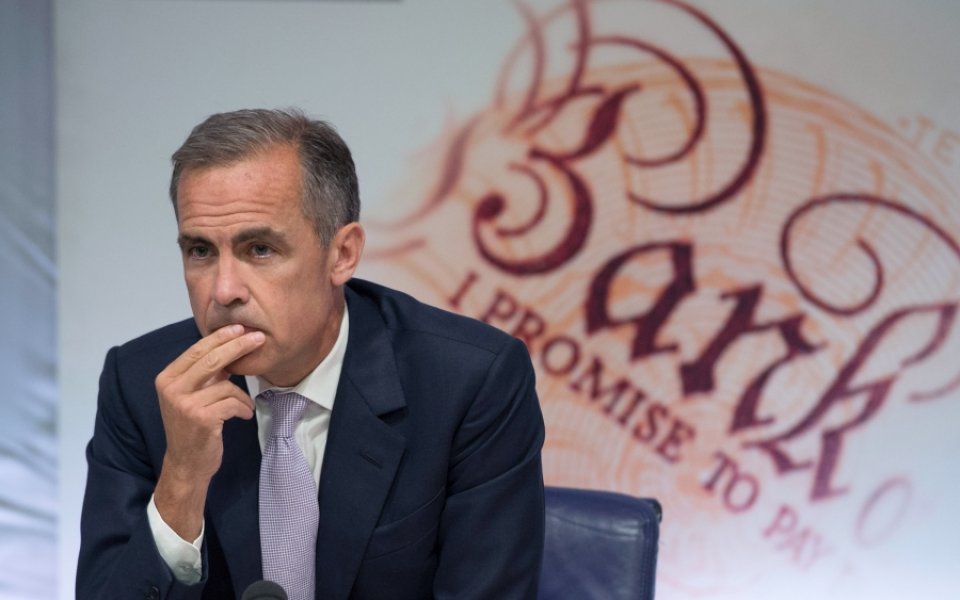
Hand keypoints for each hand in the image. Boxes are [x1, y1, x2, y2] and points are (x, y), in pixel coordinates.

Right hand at [153, 324, 264, 538]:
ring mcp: (185, 404)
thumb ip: (205, 373)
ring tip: (243, 407)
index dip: (220, 337)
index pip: (197, 350)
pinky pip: (233, 402)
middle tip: (259, 338)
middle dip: (238, 346)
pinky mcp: (201, 418)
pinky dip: (243, 408)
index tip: (240, 328)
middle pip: (211, 359)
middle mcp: (171, 389)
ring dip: (242, 396)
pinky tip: (243, 415)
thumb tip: (231, 346)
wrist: (186, 463)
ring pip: (226, 385)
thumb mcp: (191, 395)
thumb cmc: (192, 426)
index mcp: (167, 378)